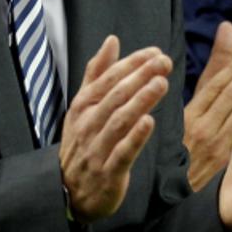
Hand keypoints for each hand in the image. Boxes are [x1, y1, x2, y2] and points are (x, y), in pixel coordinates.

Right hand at [60, 36, 170, 223]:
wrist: (68, 190)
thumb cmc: (82, 141)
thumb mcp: (84, 105)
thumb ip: (98, 73)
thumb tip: (112, 40)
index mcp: (83, 106)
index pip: (108, 78)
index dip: (132, 64)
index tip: (155, 52)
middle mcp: (88, 124)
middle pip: (116, 96)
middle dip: (140, 76)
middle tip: (164, 62)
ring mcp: (97, 148)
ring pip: (119, 121)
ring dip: (141, 101)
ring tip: (161, 83)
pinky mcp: (108, 172)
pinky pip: (122, 152)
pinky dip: (135, 137)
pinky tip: (149, 122)